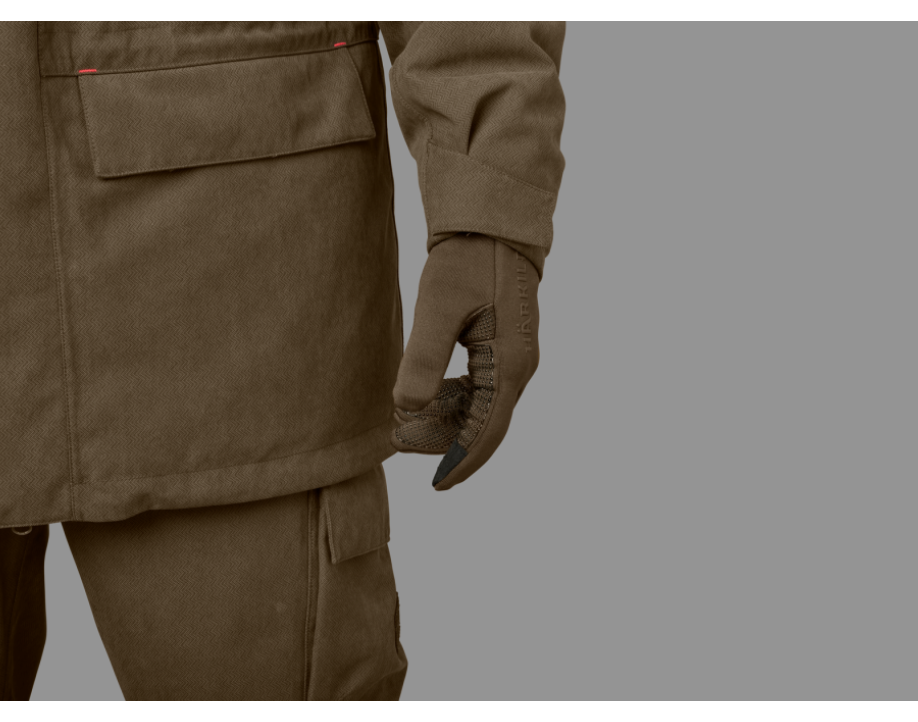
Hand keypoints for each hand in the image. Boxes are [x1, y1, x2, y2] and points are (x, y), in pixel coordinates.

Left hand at [391, 234, 539, 489]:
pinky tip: (426, 396)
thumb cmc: (466, 261)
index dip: (461, 462)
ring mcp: (515, 357)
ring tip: (404, 421)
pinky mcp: (505, 346)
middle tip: (398, 442)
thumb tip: (407, 408)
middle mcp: (520, 367)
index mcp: (509, 365)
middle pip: (484, 425)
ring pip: (482, 408)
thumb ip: (424, 359)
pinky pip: (482, 389)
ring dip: (445, 420)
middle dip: (443, 441)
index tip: (437, 487)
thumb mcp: (438, 308)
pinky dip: (453, 400)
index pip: (487, 432)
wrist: (493, 224)